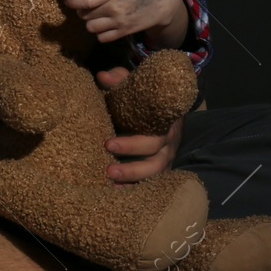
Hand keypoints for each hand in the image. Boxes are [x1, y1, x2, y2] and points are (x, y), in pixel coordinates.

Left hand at [65, 0, 185, 45]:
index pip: (87, 1)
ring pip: (91, 28)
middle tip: (87, 7)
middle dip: (82, 11)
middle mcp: (115, 8)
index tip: (68, 2)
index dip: (73, 3)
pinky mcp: (124, 32)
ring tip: (95, 16)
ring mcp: (119, 22)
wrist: (164, 3)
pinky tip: (104, 25)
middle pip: (86, 15)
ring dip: (90, 22)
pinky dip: (99, 33)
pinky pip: (102, 38)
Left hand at [100, 66, 181, 185]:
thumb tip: (102, 77)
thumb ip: (120, 79)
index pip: (152, 136)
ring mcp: (165, 159)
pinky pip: (152, 184)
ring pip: (155, 176)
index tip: (108, 144)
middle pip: (155, 161)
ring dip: (133, 181)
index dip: (132, 143)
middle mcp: (167, 144)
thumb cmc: (144, 97)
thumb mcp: (135, 86)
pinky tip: (116, 194)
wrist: (165, 106)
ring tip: (110, 184)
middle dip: (131, 167)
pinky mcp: (160, 170)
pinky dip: (135, 189)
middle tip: (107, 169)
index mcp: (163, 123)